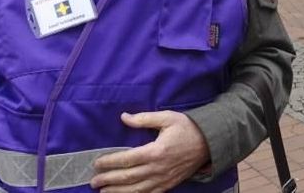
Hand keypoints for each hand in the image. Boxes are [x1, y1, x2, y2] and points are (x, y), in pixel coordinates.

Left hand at [90, 111, 209, 191]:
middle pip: (127, 177)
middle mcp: (157, 169)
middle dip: (108, 180)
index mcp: (155, 151)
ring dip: (117, 191)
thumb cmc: (187, 128)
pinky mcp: (168, 186)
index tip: (97, 163)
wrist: (210, 143)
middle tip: (94, 181)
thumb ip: (144, 118)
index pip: (126, 159)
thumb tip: (123, 117)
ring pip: (135, 190)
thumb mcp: (167, 118)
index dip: (109, 162)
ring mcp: (163, 180)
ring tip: (103, 191)